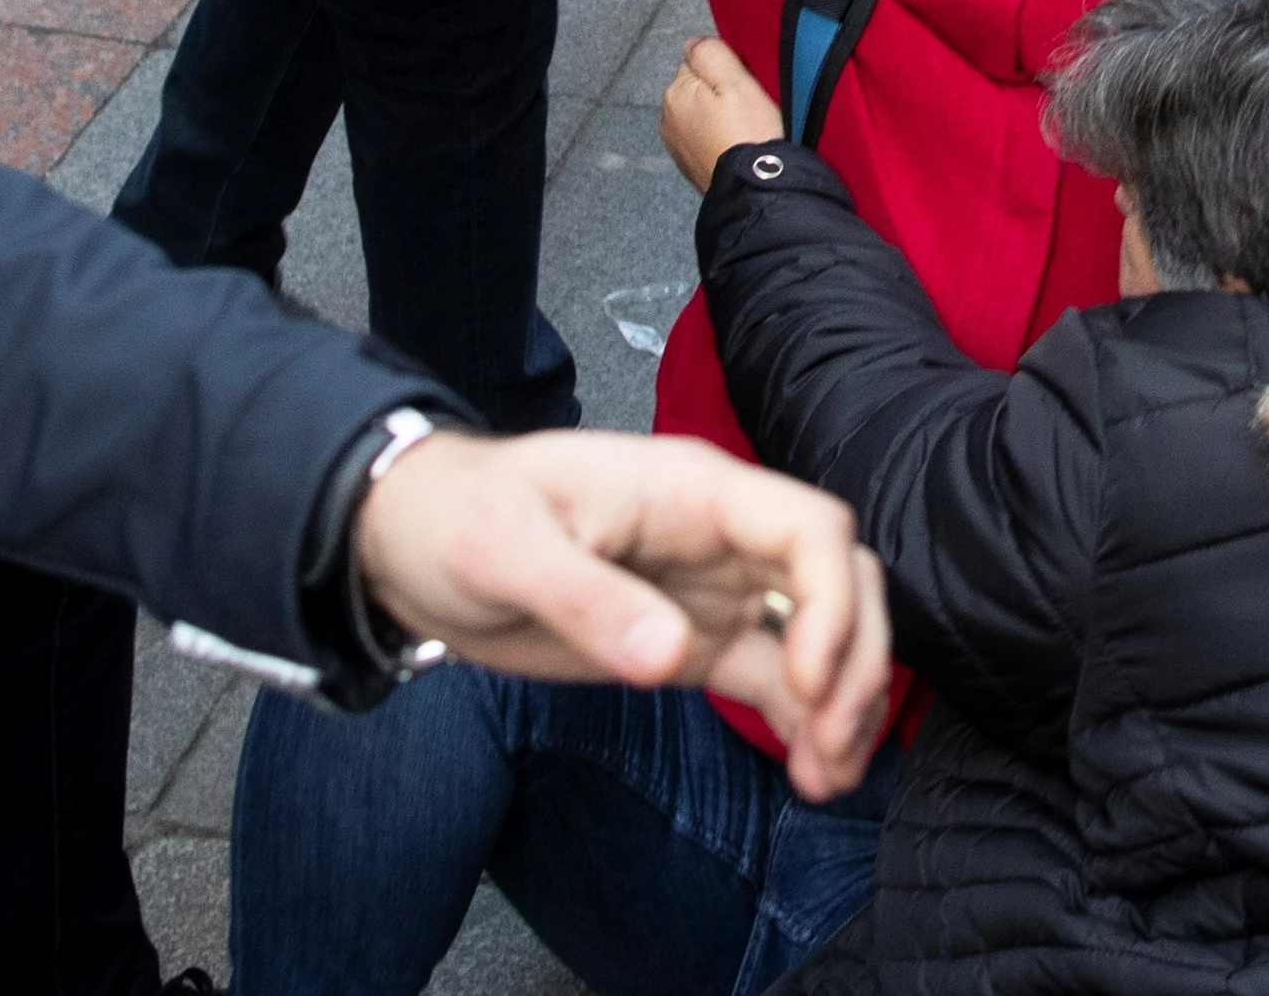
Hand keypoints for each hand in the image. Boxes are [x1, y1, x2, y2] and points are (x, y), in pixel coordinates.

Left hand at [349, 427, 894, 800]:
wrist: (410, 542)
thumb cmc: (455, 517)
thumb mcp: (506, 549)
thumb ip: (588, 599)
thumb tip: (668, 656)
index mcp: (689, 492)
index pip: (808, 529)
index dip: (831, 603)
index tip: (808, 680)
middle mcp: (719, 537)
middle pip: (838, 582)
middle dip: (858, 660)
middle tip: (833, 739)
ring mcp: (711, 590)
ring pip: (820, 634)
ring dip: (842, 701)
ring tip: (830, 775)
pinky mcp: (690, 641)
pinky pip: (771, 677)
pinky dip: (802, 721)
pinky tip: (812, 774)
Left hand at [660, 32, 784, 185]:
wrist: (754, 189)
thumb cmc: (749, 133)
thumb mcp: (736, 81)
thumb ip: (710, 53)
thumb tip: (693, 42)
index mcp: (675, 93)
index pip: (699, 63)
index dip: (726, 71)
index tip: (745, 87)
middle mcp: (668, 119)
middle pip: (698, 90)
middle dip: (720, 95)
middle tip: (748, 110)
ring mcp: (677, 145)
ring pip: (701, 115)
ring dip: (719, 118)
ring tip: (744, 130)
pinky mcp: (689, 166)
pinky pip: (704, 139)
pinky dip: (717, 140)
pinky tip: (736, 147)